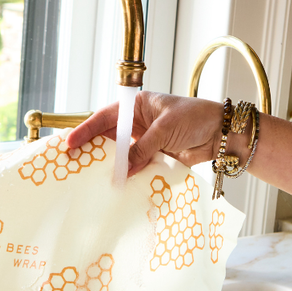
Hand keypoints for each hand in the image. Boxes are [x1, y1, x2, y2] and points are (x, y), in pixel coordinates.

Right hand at [66, 92, 223, 176]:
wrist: (221, 134)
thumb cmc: (196, 118)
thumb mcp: (165, 129)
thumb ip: (143, 148)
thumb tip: (123, 170)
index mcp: (136, 106)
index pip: (105, 117)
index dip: (86, 130)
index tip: (70, 142)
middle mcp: (137, 123)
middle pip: (108, 137)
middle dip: (93, 149)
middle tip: (74, 162)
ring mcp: (144, 141)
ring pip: (121, 154)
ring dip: (111, 166)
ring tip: (92, 177)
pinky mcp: (153, 156)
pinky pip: (136, 166)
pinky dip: (128, 175)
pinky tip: (118, 185)